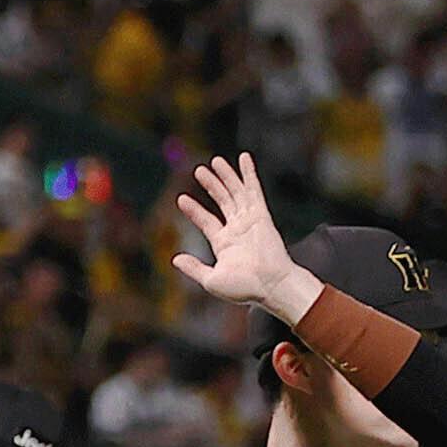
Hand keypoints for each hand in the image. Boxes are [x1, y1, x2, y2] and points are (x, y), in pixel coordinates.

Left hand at [164, 152, 304, 312]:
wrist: (270, 286)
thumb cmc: (244, 288)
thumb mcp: (211, 280)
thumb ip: (193, 268)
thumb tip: (175, 259)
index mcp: (225, 244)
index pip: (206, 221)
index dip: (194, 210)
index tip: (181, 199)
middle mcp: (238, 229)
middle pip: (222, 201)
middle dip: (211, 185)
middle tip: (198, 171)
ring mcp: (250, 221)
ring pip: (235, 192)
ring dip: (225, 176)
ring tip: (214, 162)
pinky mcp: (262, 215)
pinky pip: (254, 190)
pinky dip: (249, 174)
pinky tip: (244, 158)